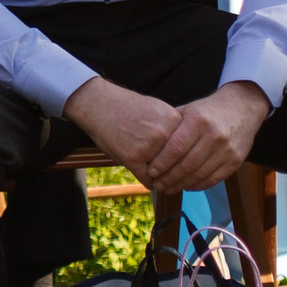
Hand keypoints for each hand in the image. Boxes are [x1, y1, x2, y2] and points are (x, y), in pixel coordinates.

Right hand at [62, 77, 184, 187]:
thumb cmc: (127, 107)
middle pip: (179, 163)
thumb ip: (172, 127)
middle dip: (178, 174)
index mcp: (173, 120)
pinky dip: (150, 183)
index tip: (187, 169)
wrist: (97, 103)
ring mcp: (148, 146)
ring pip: (164, 173)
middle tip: (178, 182)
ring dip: (164, 180)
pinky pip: (148, 179)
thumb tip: (187, 148)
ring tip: (163, 183)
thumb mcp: (156, 109)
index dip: (188, 160)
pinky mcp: (132, 158)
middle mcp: (163, 133)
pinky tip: (150, 182)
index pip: (189, 148)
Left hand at [145, 83, 270, 192]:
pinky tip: (186, 186)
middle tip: (157, 184)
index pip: (176, 148)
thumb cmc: (207, 110)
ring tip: (168, 188)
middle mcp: (214, 136)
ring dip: (181, 185)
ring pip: (200, 174)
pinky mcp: (235, 161)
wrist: (242, 108)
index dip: (162, 163)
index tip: (151, 172)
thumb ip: (170, 125)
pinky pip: (214, 178)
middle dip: (169, 178)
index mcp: (198, 121)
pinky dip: (198, 185)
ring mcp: (227, 150)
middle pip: (187, 164)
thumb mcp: (188, 110)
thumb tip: (147, 144)